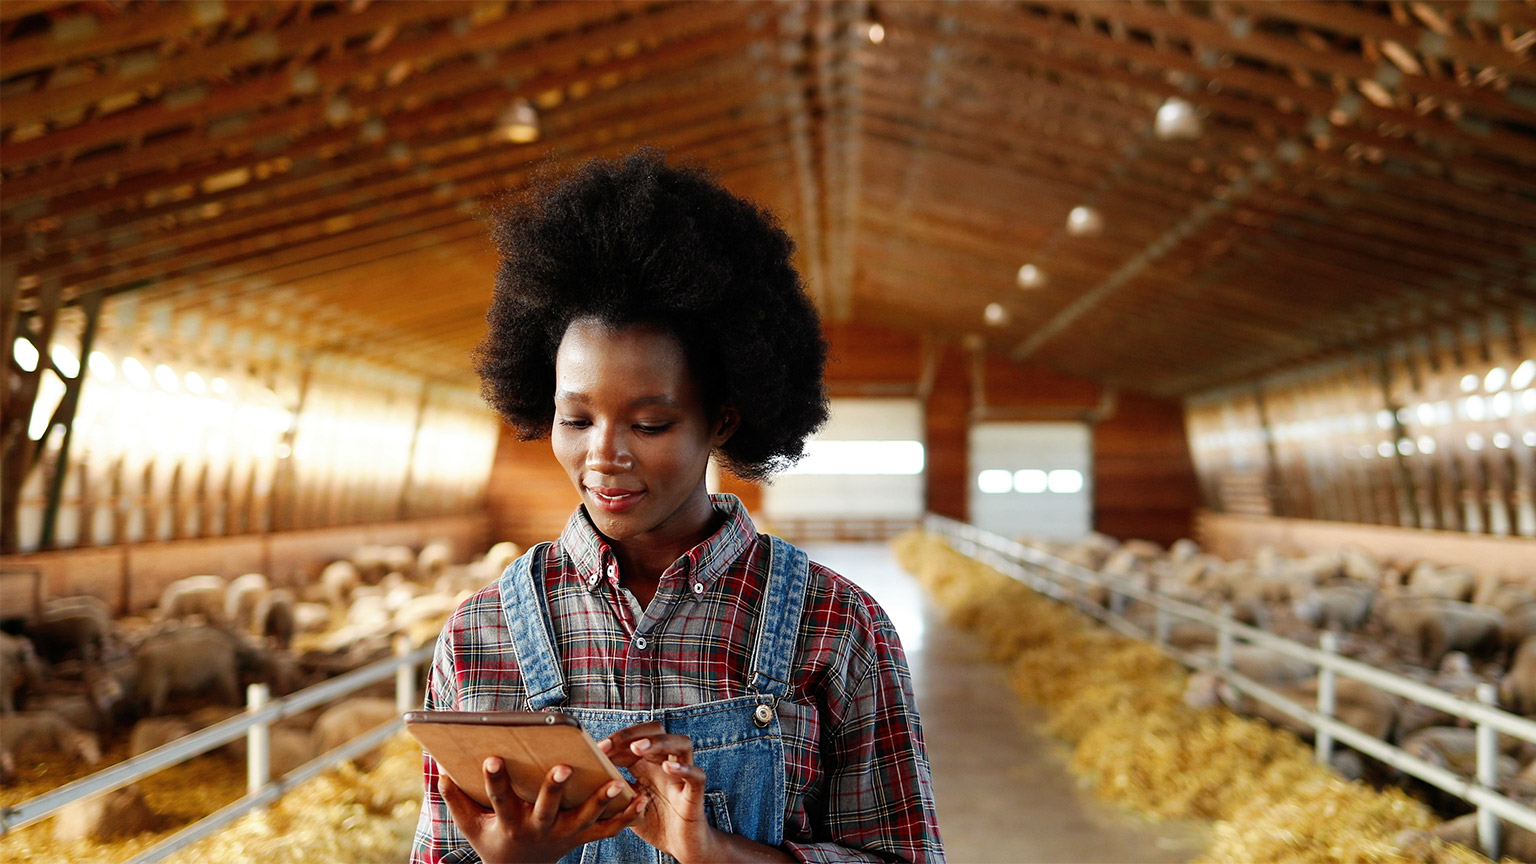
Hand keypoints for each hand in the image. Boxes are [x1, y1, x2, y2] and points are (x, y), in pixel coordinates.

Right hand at [439, 756, 646, 863]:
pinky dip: (626, 816)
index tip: (492, 757)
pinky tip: (642, 798)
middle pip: (547, 808)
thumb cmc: (492, 840)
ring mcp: (563, 835)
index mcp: (510, 822)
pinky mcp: (582, 838)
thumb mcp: (470, 825)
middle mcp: (538, 829)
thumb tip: (440, 770)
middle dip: (554, 788)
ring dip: (601, 801)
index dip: (495, 779)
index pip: (500, 798)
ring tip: (615, 783)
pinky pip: (607, 829)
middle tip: (563, 766)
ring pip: (585, 818)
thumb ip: (456, 799)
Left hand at [599, 722, 718, 862]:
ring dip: (659, 742)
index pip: (635, 739)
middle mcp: (667, 764)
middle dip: (634, 734)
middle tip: (611, 745)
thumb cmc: (654, 823)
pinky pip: (697, 776)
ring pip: (682, 744)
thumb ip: (613, 789)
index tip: (598, 748)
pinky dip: (685, 769)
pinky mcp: (694, 795)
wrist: (680, 846)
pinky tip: (668, 767)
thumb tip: (582, 780)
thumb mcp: (626, 804)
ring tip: (638, 748)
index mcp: (649, 765)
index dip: (617, 740)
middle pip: (658, 731)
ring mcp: (682, 777)